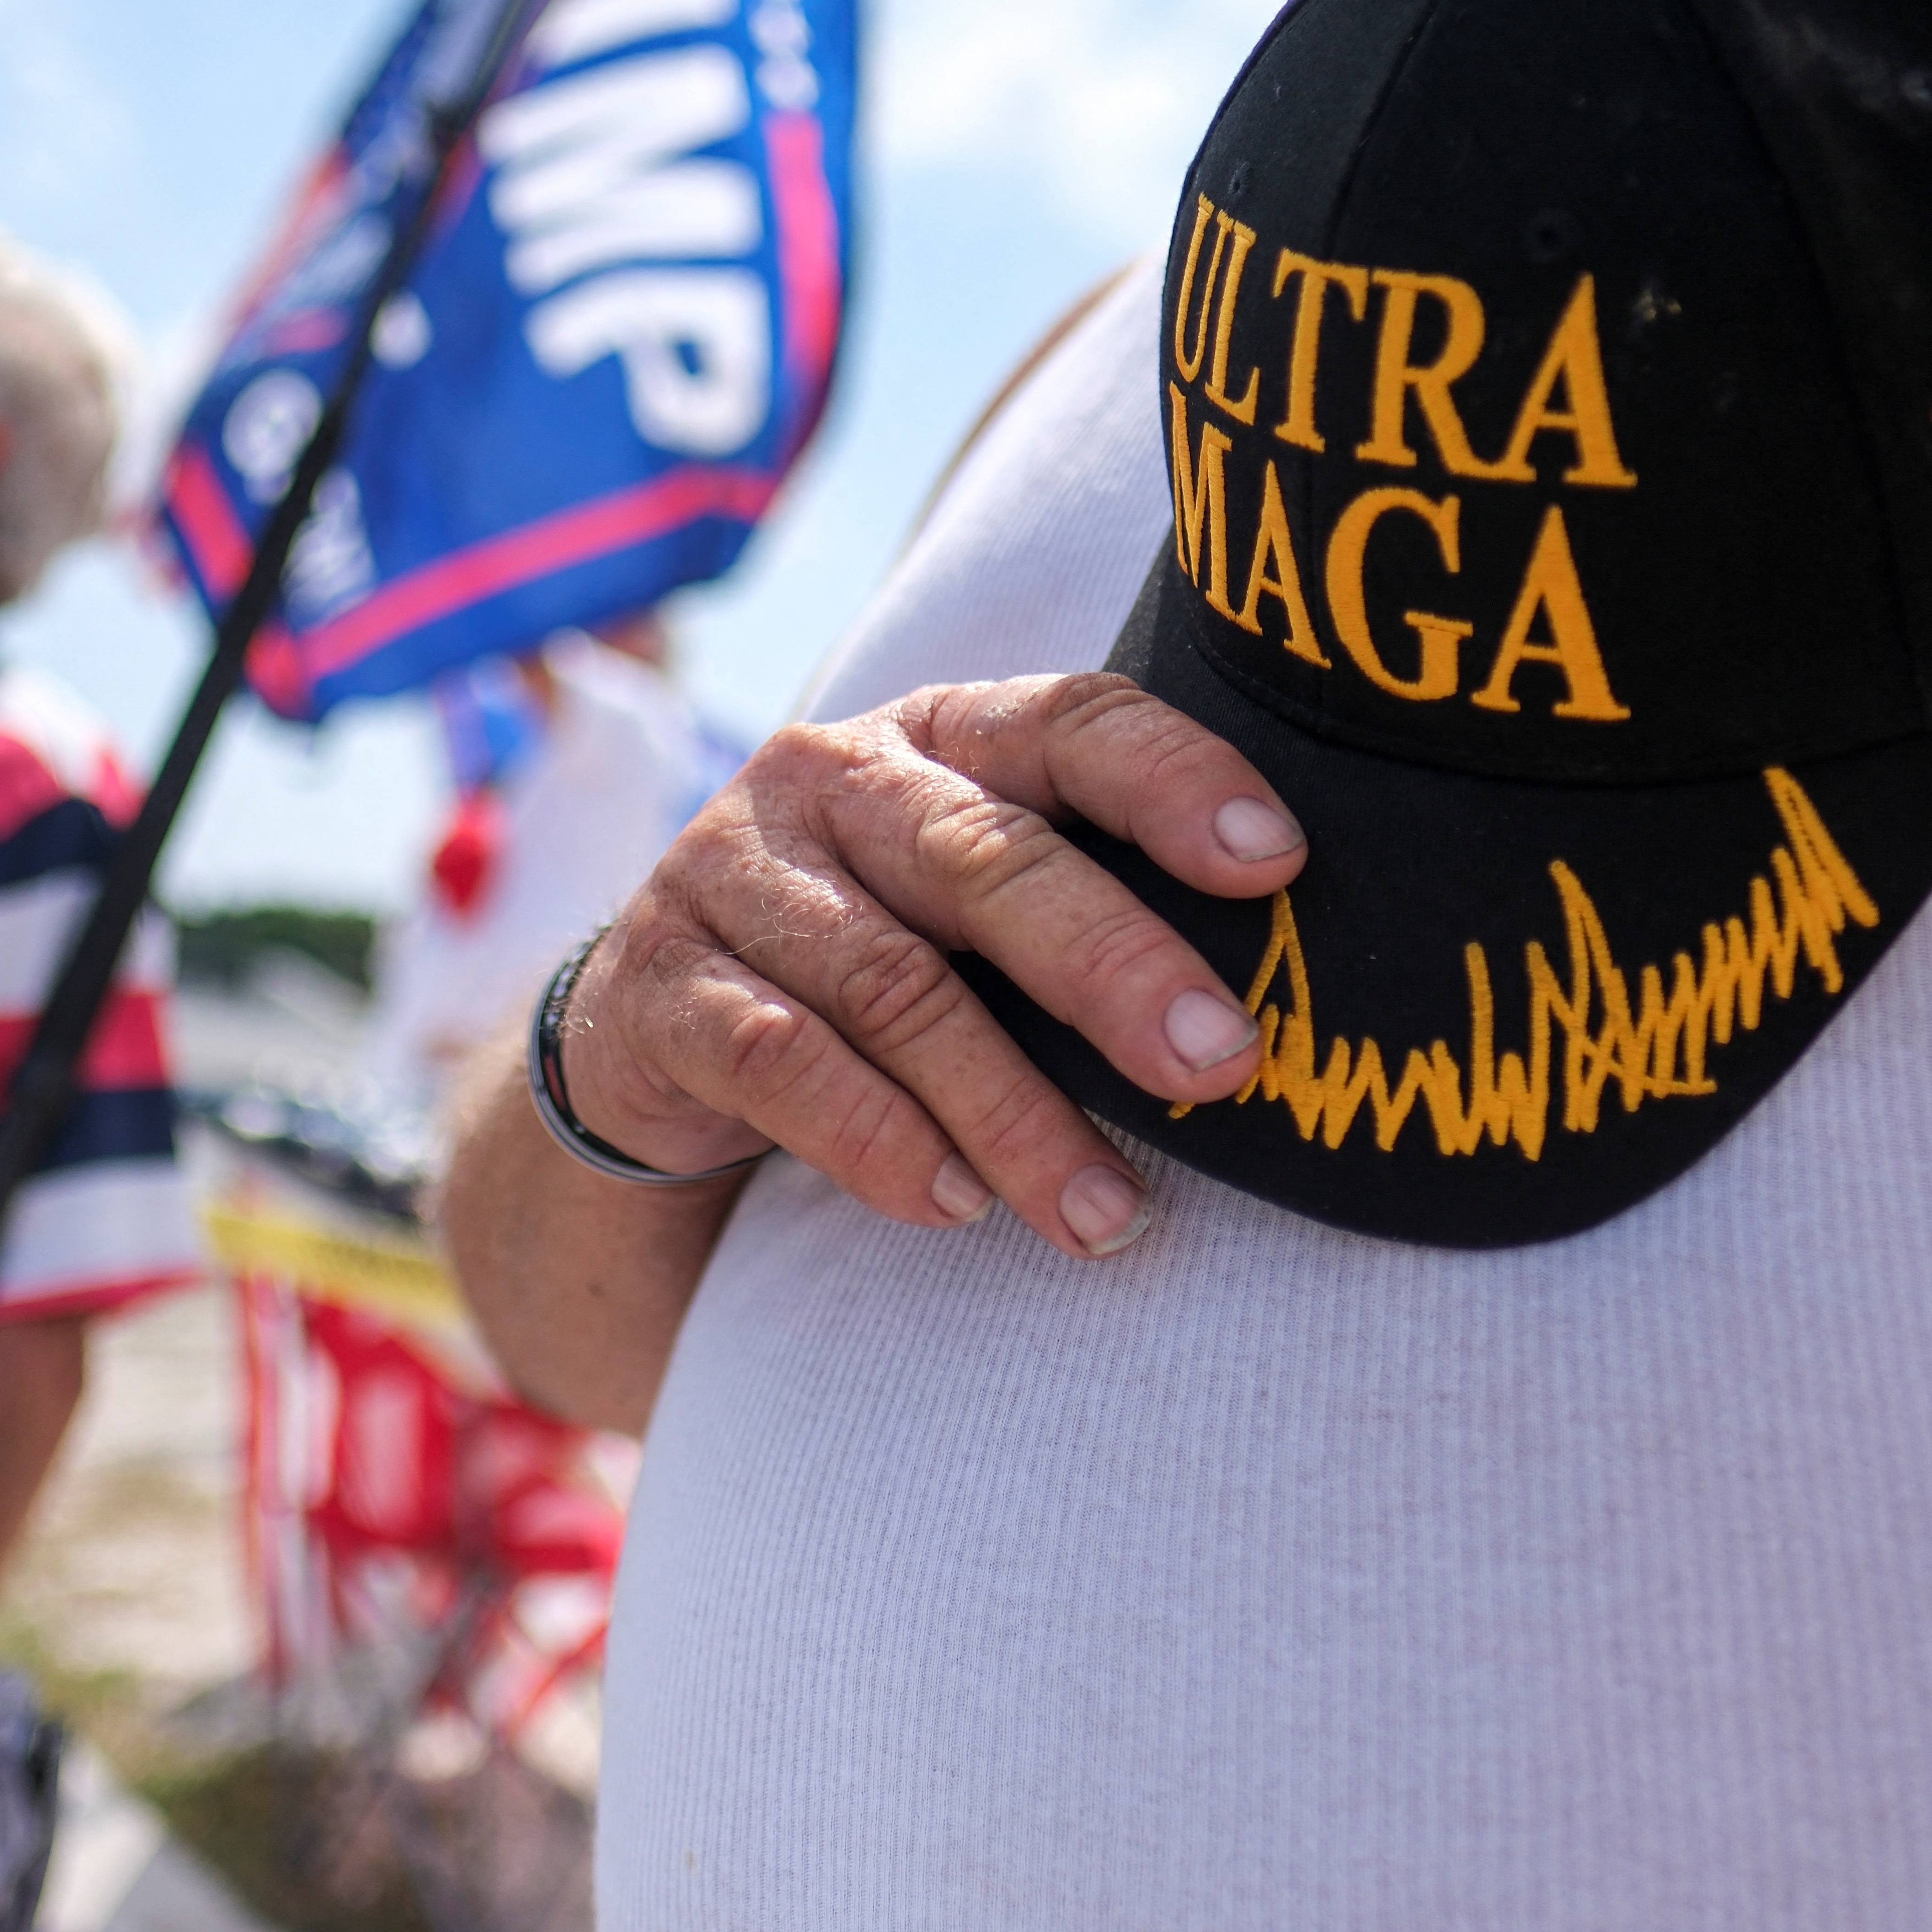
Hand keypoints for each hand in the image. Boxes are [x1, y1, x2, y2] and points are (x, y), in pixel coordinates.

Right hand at [557, 672, 1306, 1257]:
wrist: (652, 1026)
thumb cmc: (874, 956)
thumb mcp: (972, 903)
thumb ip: (1085, 909)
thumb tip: (1269, 1016)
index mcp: (936, 734)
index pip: (1069, 720)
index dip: (1174, 777)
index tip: (1279, 861)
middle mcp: (829, 777)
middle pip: (985, 858)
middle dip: (1112, 965)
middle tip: (1222, 1063)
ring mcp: (729, 872)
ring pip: (892, 984)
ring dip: (1010, 1108)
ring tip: (1102, 1210)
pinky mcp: (657, 983)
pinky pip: (779, 1058)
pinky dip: (877, 1138)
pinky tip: (955, 1205)